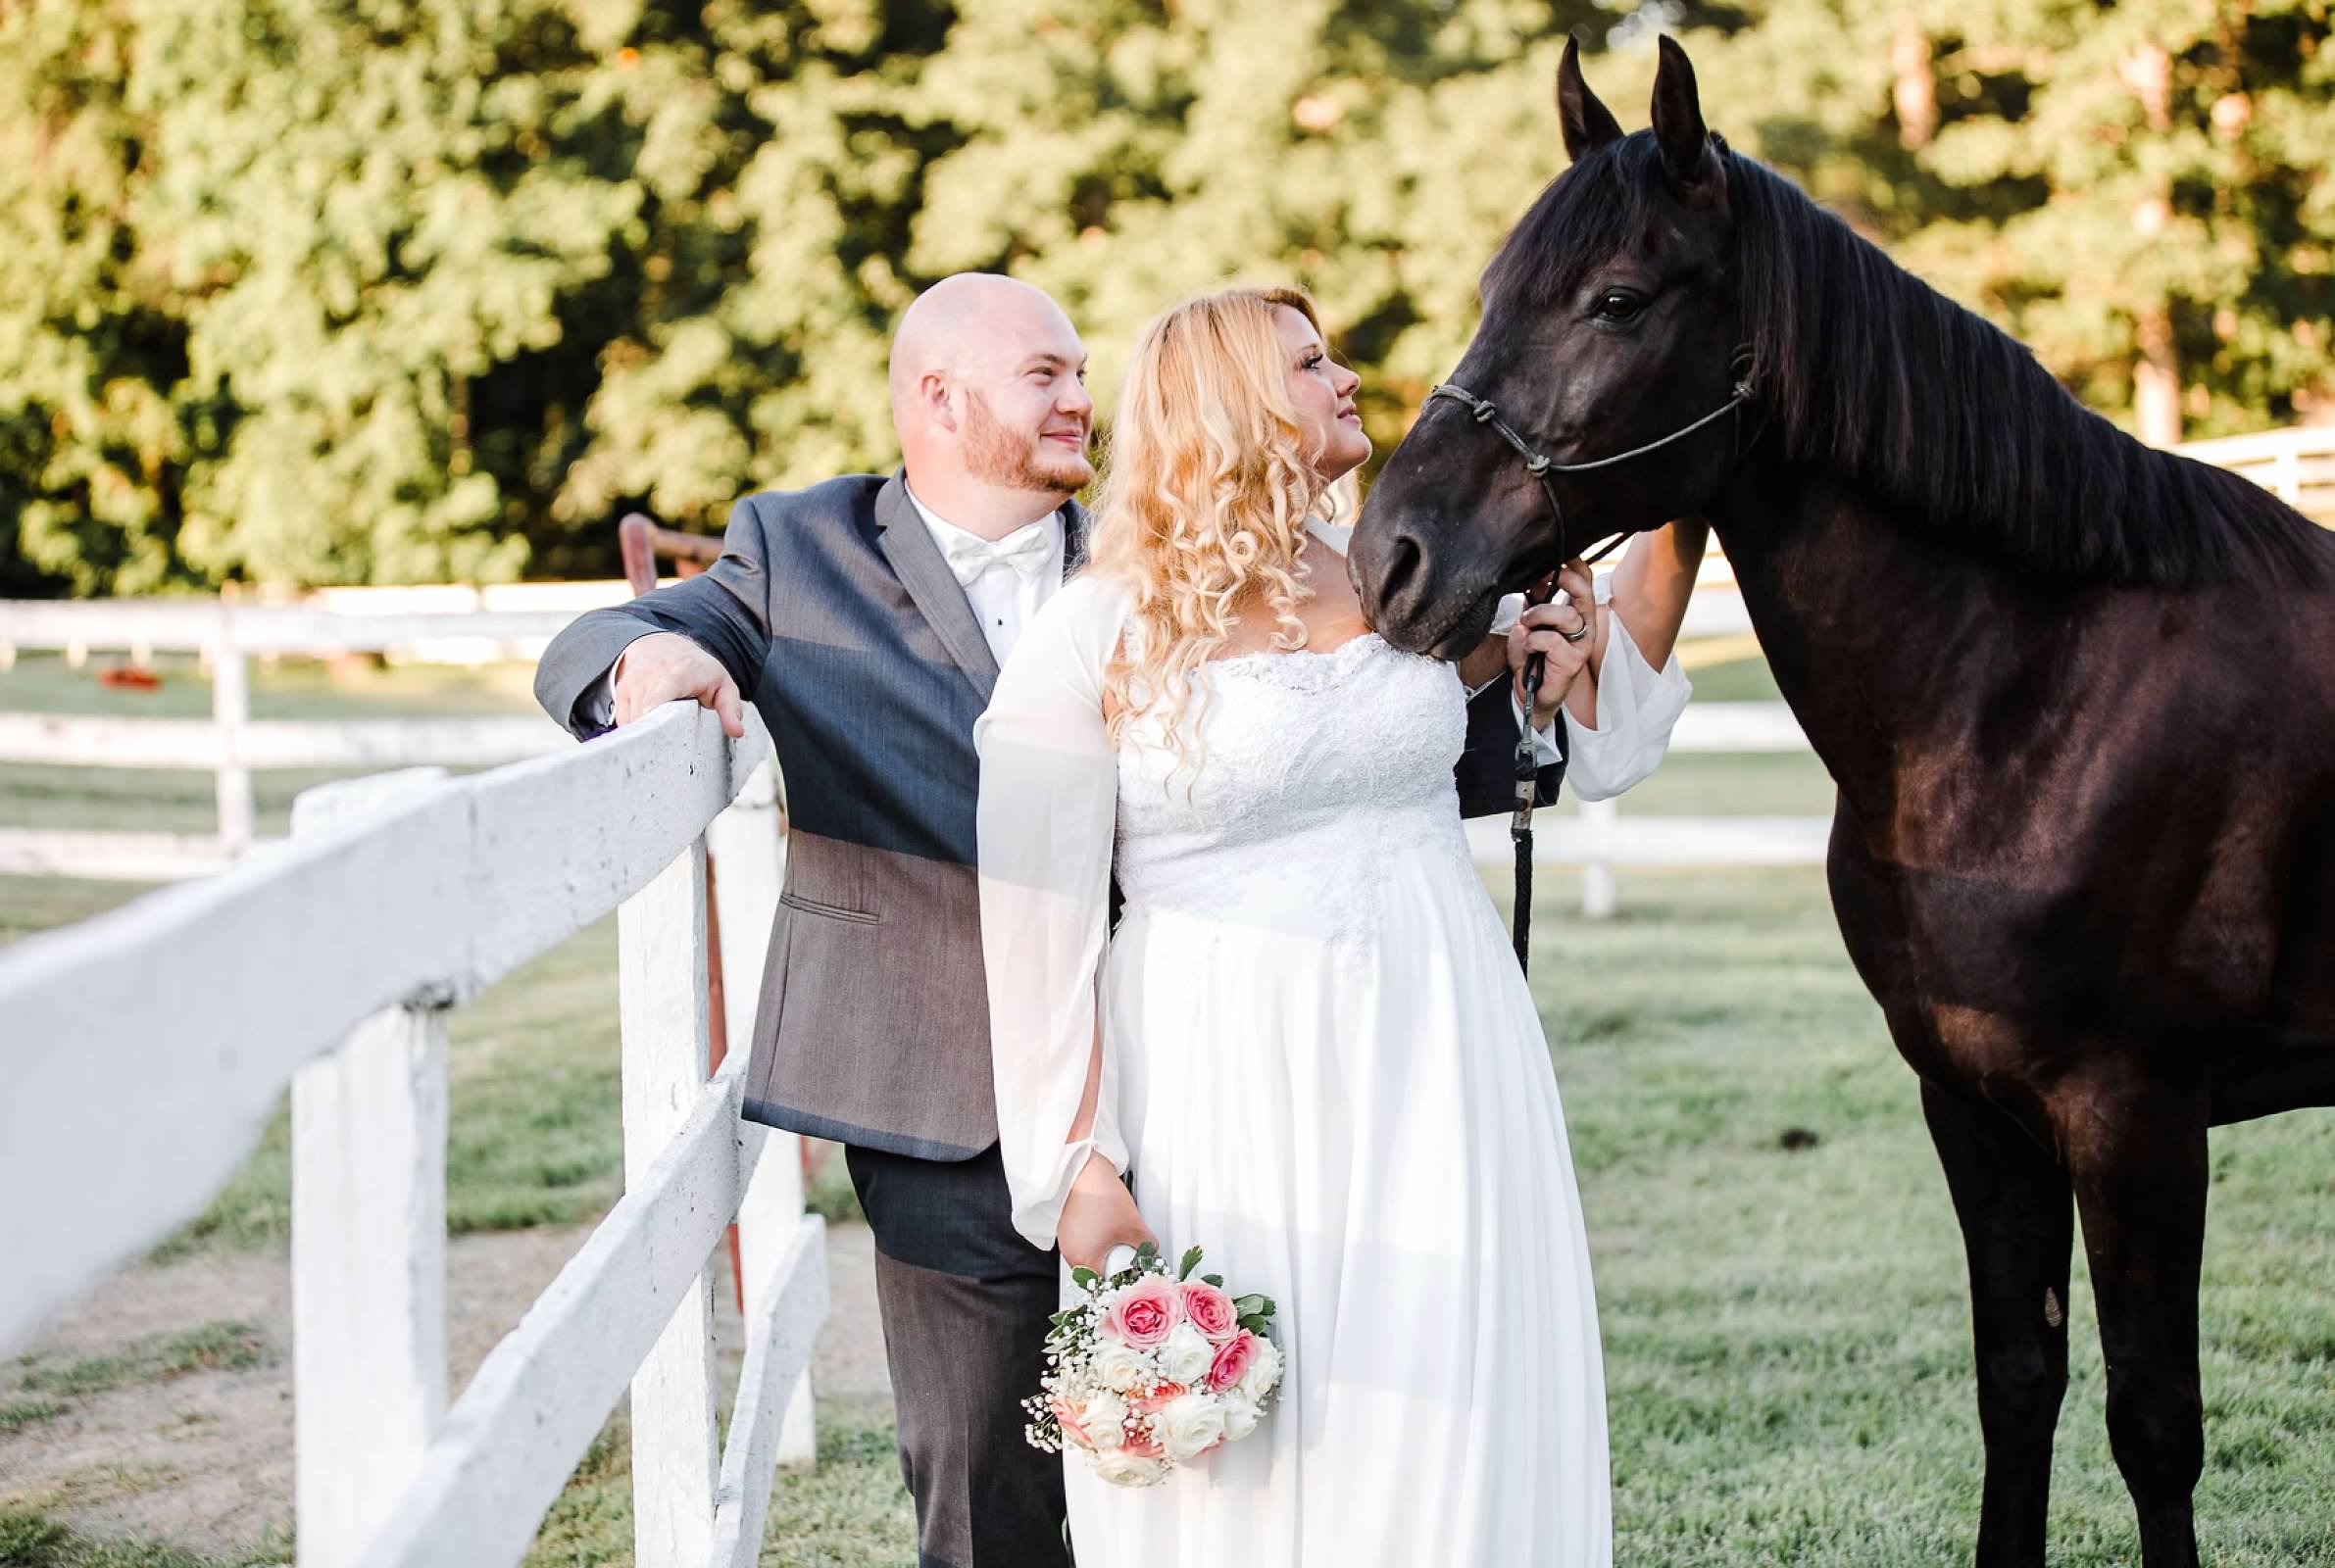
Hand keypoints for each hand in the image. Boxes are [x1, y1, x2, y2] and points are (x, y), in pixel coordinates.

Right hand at [612, 632, 744, 737]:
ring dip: (647, 735)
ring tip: (663, 739)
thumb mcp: (722, 685)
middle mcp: (650, 676)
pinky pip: (625, 721)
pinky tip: (651, 730)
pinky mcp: (621, 692)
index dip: (655, 717)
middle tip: (668, 754)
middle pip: (643, 715)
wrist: (664, 646)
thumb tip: (736, 731)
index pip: (659, 697)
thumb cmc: (697, 669)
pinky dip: (637, 730)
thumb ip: (730, 708)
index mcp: (678, 674)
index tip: (660, 738)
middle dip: (654, 737)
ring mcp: (632, 683)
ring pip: (632, 721)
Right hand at [1056, 1152, 1155, 1274]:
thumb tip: (1150, 1251)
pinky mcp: (1066, 1227)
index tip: (1132, 1270)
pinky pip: (1083, 1240)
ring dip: (1104, 1249)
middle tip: (1128, 1252)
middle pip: (1097, 1271)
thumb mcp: (1133, 1226)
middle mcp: (1071, 1253)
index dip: (1122, 1278)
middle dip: (1114, 1263)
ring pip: (1090, 1255)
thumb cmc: (1101, 1197)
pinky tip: (1105, 1224)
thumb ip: (1146, 1245)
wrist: (1084, 1170)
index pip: (1105, 1284)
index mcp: (1083, 1260)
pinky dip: (1095, 1237)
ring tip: (1117, 1235)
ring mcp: (1066, 1240)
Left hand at [1507, 559, 1599, 729]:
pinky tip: (1528, 647)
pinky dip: (1533, 640)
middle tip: (1545, 578)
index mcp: (1578, 613)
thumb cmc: (1532, 657)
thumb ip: (1534, 602)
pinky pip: (1551, 640)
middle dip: (1564, 579)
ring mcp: (1581, 645)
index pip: (1585, 581)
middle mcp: (1585, 626)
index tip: (1554, 559)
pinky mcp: (1572, 662)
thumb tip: (1533, 577)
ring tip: (1526, 623)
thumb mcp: (1529, 623)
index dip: (1573, 566)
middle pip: (1584, 593)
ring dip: (1540, 614)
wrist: (1529, 693)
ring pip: (1566, 615)